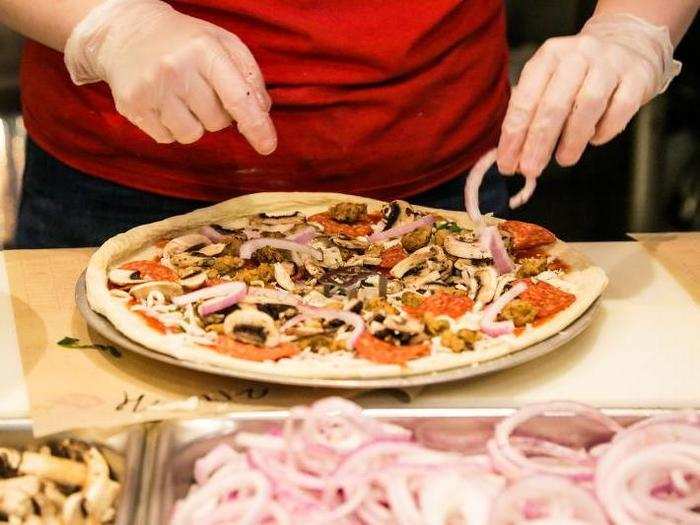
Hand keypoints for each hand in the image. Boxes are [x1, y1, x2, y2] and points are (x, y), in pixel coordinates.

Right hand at [64, 0, 275, 152]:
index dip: (256, 125)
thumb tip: (262, 112)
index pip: (237, 97)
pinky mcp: (132, 107)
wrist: (124, 31)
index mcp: (204, 49)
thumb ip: (249, 76)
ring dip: (193, 123)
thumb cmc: (184, 41)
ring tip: (180, 95)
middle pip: (217, 121)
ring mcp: (151, 89)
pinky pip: (168, 139)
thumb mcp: (222, 43)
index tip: (268, 146)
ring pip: (193, 135)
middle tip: (199, 87)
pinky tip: (162, 102)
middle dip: (216, 112)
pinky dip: (171, 127)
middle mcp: (176, 69)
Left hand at [497, 13, 679, 177]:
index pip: (525, 98)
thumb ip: (531, 112)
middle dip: (538, 142)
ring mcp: (610, 63)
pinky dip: (605, 130)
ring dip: (572, 139)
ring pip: (587, 105)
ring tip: (563, 159)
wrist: (629, 42)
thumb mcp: (549, 81)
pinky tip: (594, 141)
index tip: (507, 163)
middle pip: (554, 104)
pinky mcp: (638, 76)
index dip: (514, 134)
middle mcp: (578, 55)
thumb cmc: (578, 75)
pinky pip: (620, 108)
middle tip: (530, 169)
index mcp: (549, 56)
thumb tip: (513, 155)